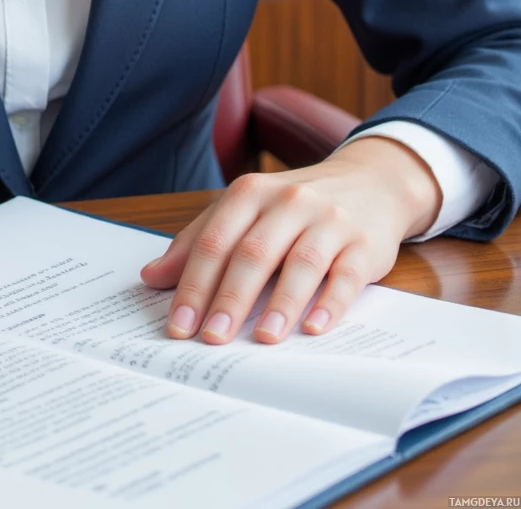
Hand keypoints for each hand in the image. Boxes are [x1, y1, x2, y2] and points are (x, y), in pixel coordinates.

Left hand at [139, 137, 441, 345]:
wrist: (369, 182)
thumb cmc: (294, 207)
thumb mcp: (244, 212)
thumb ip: (199, 242)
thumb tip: (150, 277)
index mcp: (250, 193)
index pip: (215, 240)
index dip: (193, 284)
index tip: (179, 324)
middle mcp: (288, 201)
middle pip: (253, 252)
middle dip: (230, 298)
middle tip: (212, 338)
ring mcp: (328, 220)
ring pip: (301, 262)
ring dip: (280, 303)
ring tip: (263, 338)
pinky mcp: (363, 243)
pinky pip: (346, 274)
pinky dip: (330, 302)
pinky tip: (315, 328)